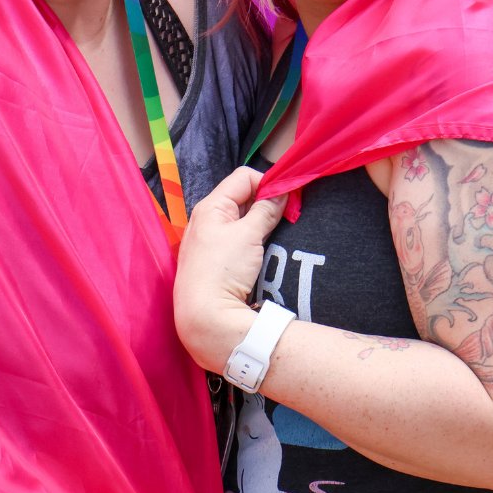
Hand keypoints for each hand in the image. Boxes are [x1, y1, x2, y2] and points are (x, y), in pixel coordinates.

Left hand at [174, 167, 286, 372]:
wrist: (204, 315)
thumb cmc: (222, 270)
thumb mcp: (249, 235)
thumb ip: (266, 210)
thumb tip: (282, 192)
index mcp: (210, 206)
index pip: (243, 177)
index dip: (268, 183)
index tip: (287, 199)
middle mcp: (205, 219)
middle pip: (242, 197)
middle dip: (266, 203)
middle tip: (286, 218)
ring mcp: (208, 240)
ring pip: (241, 219)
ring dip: (260, 223)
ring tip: (275, 235)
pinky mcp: (213, 260)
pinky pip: (236, 239)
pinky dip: (251, 239)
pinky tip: (261, 252)